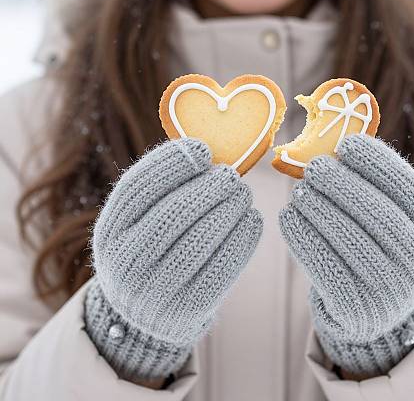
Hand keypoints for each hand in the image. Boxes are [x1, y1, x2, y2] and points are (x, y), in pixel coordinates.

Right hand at [85, 137, 262, 383]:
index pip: (138, 188)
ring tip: (242, 195)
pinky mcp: (187, 309)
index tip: (203, 149)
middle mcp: (125, 263)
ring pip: (200, 238)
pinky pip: (223, 266)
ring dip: (229, 209)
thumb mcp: (138, 224)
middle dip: (209, 187)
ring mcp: (154, 291)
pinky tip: (251, 220)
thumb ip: (162, 191)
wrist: (145, 316)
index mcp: (110, 232)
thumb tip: (208, 153)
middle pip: (172, 213)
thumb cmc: (150, 252)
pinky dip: (243, 237)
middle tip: (231, 175)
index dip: (172, 163)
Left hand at [279, 134, 413, 378]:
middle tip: (314, 167)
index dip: (378, 162)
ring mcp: (390, 289)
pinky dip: (303, 237)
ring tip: (299, 192)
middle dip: (342, 185)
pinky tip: (288, 217)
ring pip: (349, 238)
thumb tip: (328, 150)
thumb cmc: (373, 252)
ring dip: (318, 208)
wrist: (372, 312)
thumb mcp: (386, 224)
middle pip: (379, 213)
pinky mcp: (357, 309)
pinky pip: (325, 265)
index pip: (408, 188)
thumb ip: (369, 191)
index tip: (347, 143)